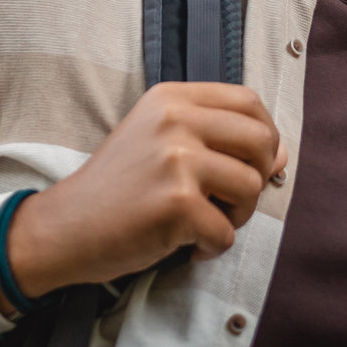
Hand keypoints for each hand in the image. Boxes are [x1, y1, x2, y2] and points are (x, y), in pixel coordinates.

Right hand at [2, 82, 285, 305]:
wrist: (65, 227)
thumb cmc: (117, 188)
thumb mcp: (158, 140)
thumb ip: (214, 136)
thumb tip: (281, 154)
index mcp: (171, 98)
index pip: (248, 101)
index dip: (264, 136)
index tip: (252, 164)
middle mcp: (175, 120)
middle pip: (262, 141)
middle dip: (258, 178)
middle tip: (230, 201)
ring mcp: (175, 160)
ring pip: (251, 188)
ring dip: (236, 217)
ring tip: (203, 224)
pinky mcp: (176, 204)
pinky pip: (226, 233)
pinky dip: (210, 249)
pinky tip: (184, 245)